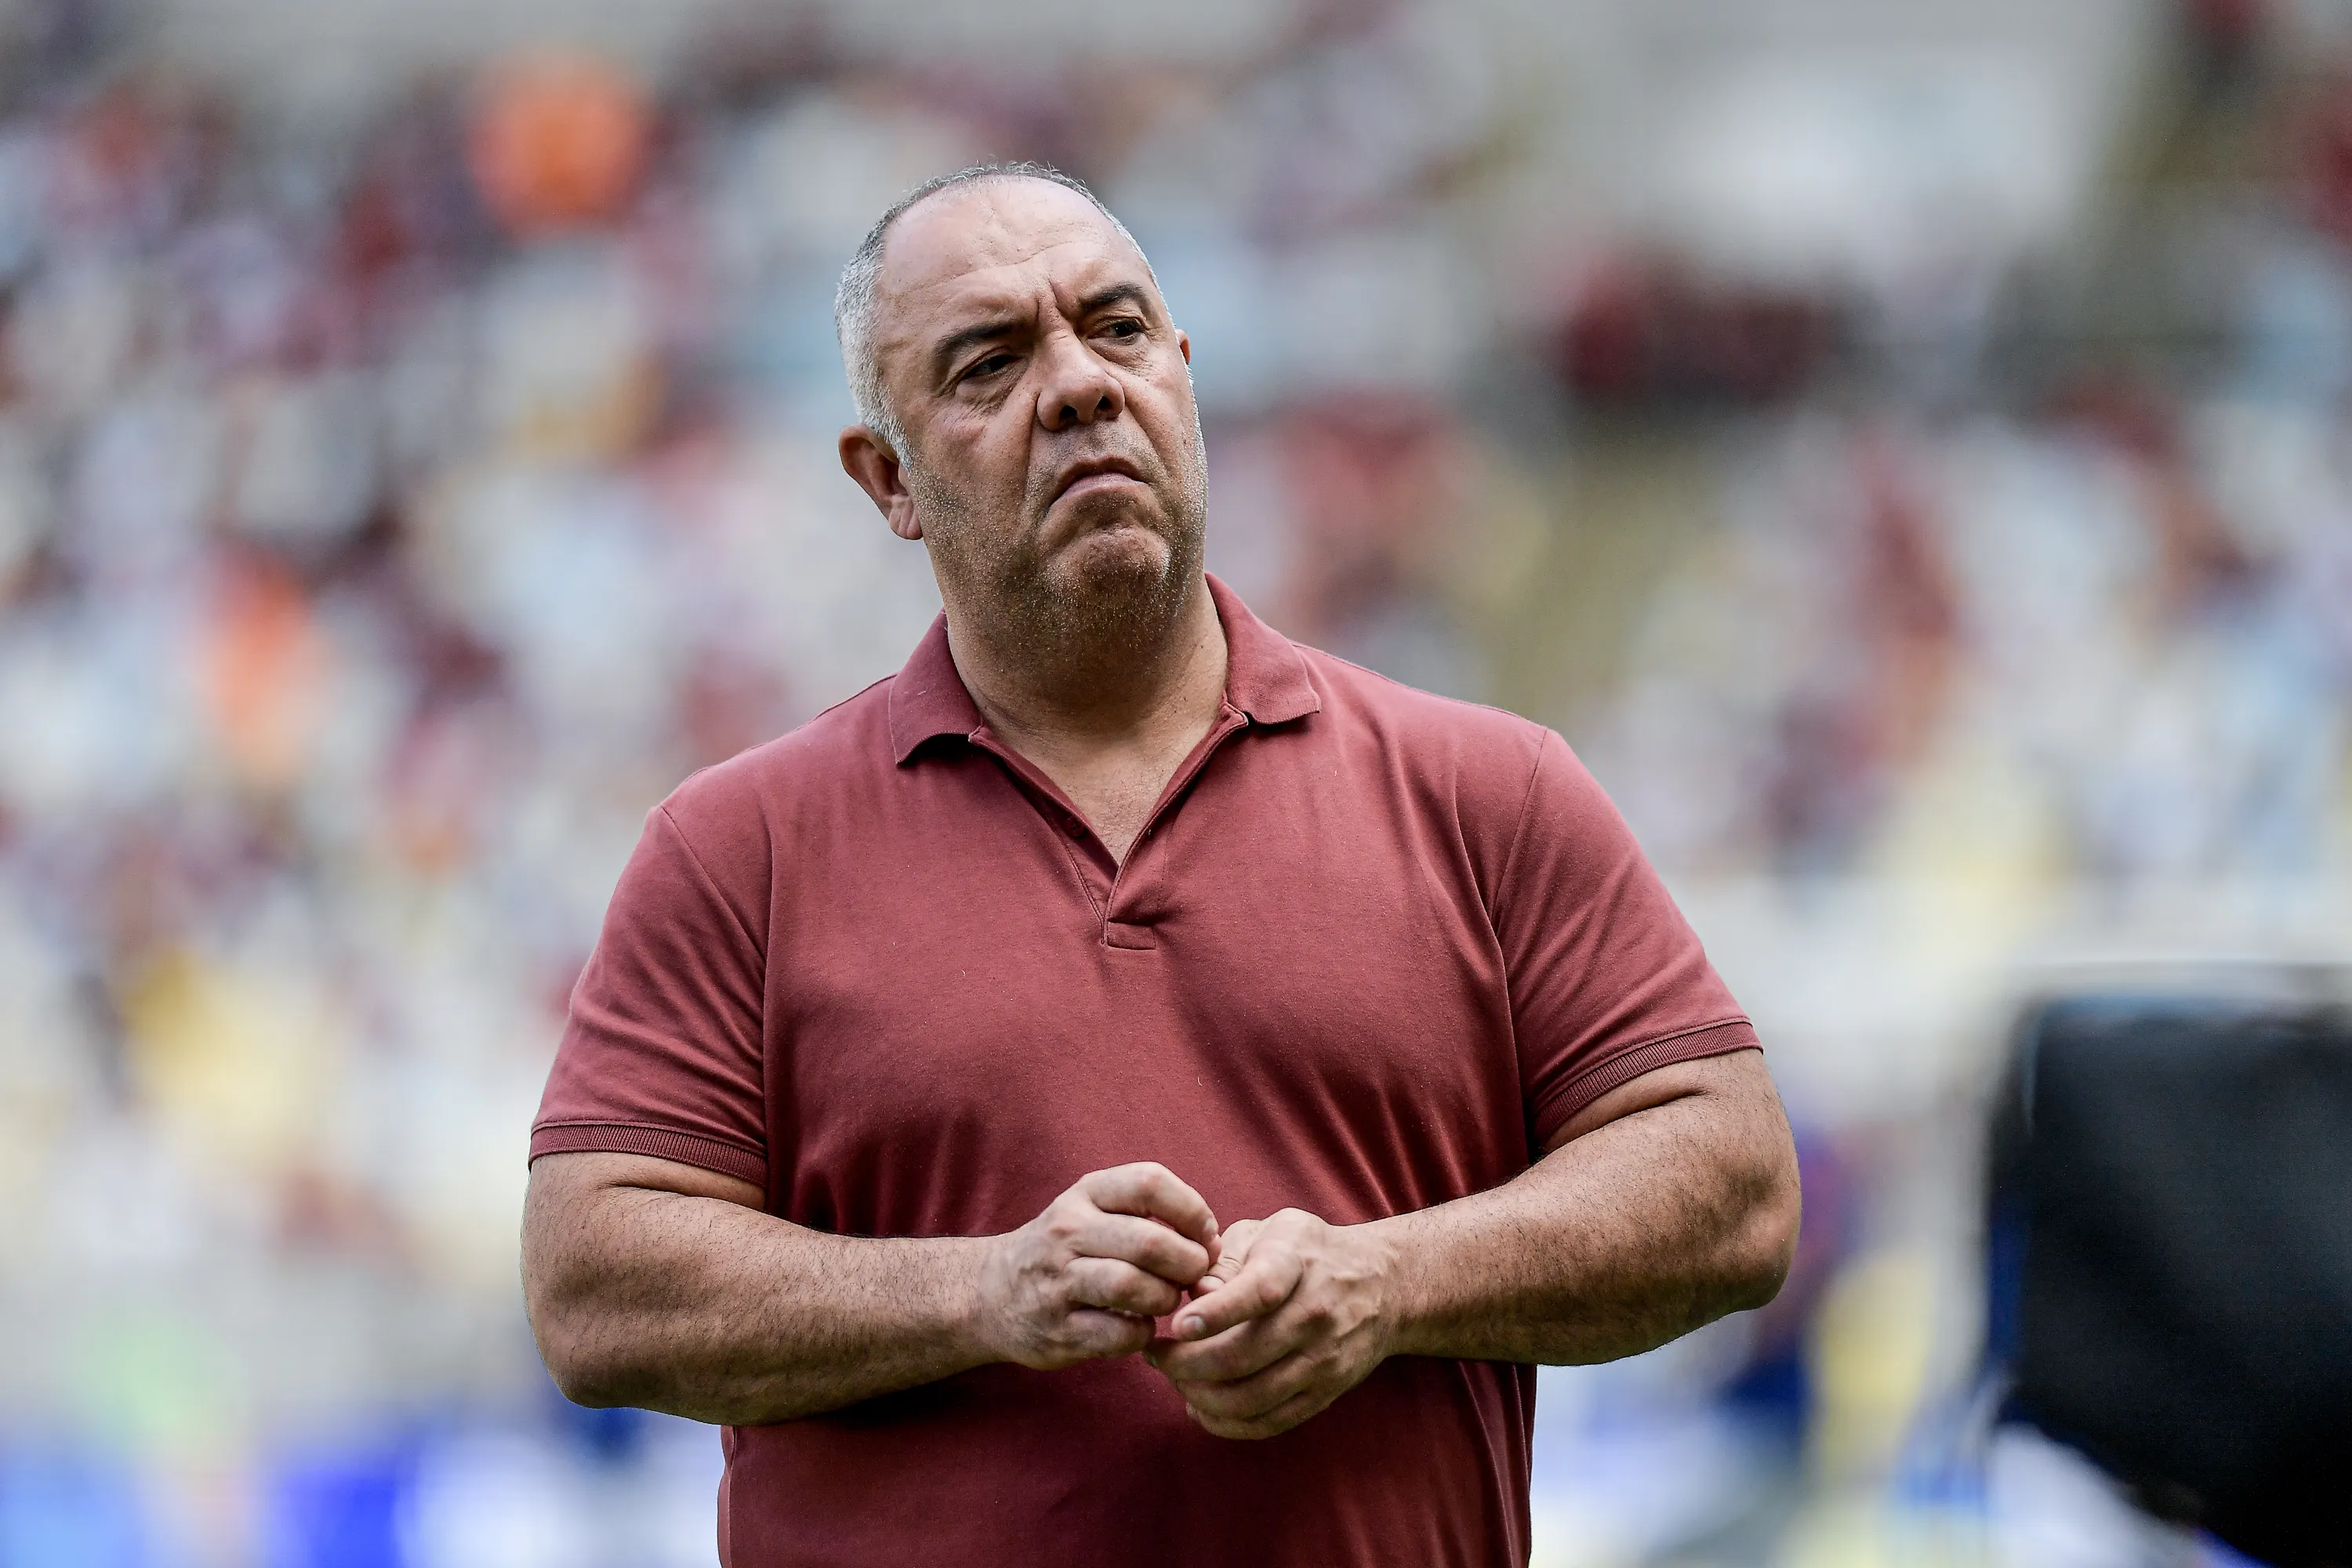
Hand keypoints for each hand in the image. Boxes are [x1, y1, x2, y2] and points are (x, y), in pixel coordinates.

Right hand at [976, 1163, 1220, 1370]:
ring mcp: (1058, 1281)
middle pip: (1150, 1242)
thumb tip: (1214, 1246)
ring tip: (1166, 1301)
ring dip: (1166, 1299)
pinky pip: (1119, 1333)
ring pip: (1132, 1286)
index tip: (1206, 1237)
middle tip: (1194, 1278)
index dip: (1193, 1211)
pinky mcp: (1056, 1330)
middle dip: (1189, 1264)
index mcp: (1086, 1193)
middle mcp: (1067, 1231)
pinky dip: (1143, 1334)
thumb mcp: (1095, 1212)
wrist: (991, 1293)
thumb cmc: (1067, 1250)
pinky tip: (1139, 1327)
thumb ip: (1151, 1218)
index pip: (1150, 1182)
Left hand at [1146, 1208, 1398, 1438]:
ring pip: (1250, 1397)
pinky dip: (1226, 1422)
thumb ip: (1227, 1256)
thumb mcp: (1271, 1230)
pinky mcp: (1326, 1392)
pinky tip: (1200, 1406)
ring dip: (1199, 1395)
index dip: (1214, 1312)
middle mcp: (1315, 1313)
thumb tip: (1195, 1294)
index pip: (1257, 1292)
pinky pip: (1269, 1422)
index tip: (1176, 1324)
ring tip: (1174, 1378)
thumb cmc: (1308, 1253)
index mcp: (1297, 1263)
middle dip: (1185, 1364)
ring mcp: (1323, 1359)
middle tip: (1155, 1354)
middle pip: (1243, 1356)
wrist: (1383, 1285)